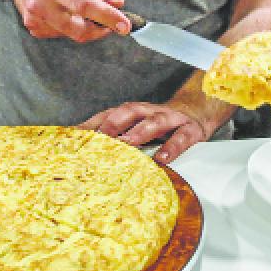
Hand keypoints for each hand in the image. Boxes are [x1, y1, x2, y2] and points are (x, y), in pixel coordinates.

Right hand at [10, 0, 129, 41]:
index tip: (125, 25)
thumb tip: (118, 4)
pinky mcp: (33, 28)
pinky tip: (69, 12)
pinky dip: (74, 27)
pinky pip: (63, 35)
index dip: (107, 16)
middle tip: (114, 21)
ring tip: (88, 10)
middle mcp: (40, 4)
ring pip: (73, 34)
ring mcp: (34, 19)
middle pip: (79, 28)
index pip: (84, 5)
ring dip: (89, 27)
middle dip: (103, 28)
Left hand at [78, 99, 219, 165]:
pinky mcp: (190, 130)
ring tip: (129, 143)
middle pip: (130, 111)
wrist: (198, 113)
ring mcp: (171, 119)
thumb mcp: (137, 127)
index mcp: (134, 112)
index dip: (91, 125)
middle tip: (99, 138)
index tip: (73, 138)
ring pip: (155, 121)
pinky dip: (172, 147)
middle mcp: (150, 112)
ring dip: (141, 131)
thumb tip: (82, 152)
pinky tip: (162, 158)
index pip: (109, 114)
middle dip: (113, 123)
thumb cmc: (161, 126)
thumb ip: (115, 137)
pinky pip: (180, 137)